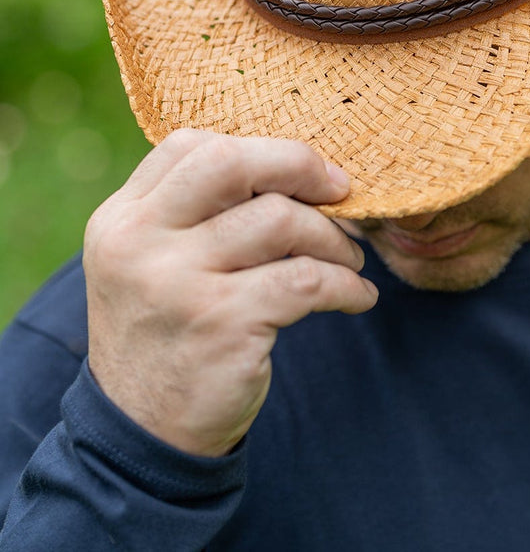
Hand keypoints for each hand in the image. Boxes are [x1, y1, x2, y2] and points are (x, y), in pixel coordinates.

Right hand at [83, 130, 375, 456]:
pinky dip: (346, 285)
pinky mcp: (222, 326)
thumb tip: (297, 164)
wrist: (144, 434)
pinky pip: (307, 281)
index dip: (257, 150)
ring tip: (348, 260)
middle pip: (232, 163)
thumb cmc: (170, 329)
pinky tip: (358, 297)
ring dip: (333, 238)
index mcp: (122, 218)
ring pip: (281, 220)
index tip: (301, 173)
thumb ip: (198, 209)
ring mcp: (178, 284)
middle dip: (299, 165)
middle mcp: (139, 243)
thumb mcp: (155, 260)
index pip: (190, 146)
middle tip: (339, 190)